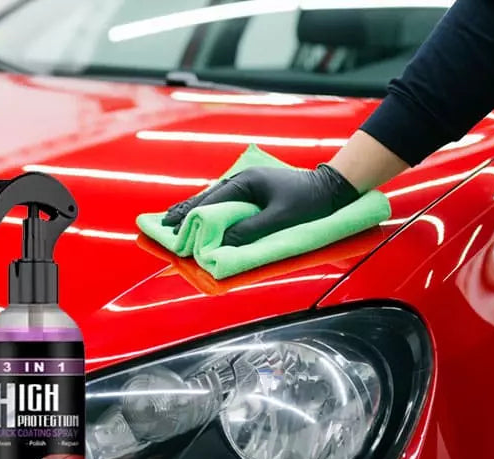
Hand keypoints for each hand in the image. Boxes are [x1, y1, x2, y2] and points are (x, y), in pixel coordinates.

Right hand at [161, 164, 359, 245]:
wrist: (329, 189)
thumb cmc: (308, 202)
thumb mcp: (280, 218)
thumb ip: (251, 230)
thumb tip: (224, 243)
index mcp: (245, 182)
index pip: (211, 201)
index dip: (191, 217)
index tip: (172, 229)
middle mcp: (241, 180)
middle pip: (206, 197)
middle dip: (185, 212)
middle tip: (164, 226)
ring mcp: (246, 185)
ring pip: (213, 199)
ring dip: (194, 211)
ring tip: (173, 221)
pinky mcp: (252, 193)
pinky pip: (224, 202)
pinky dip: (208, 210)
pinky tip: (199, 217)